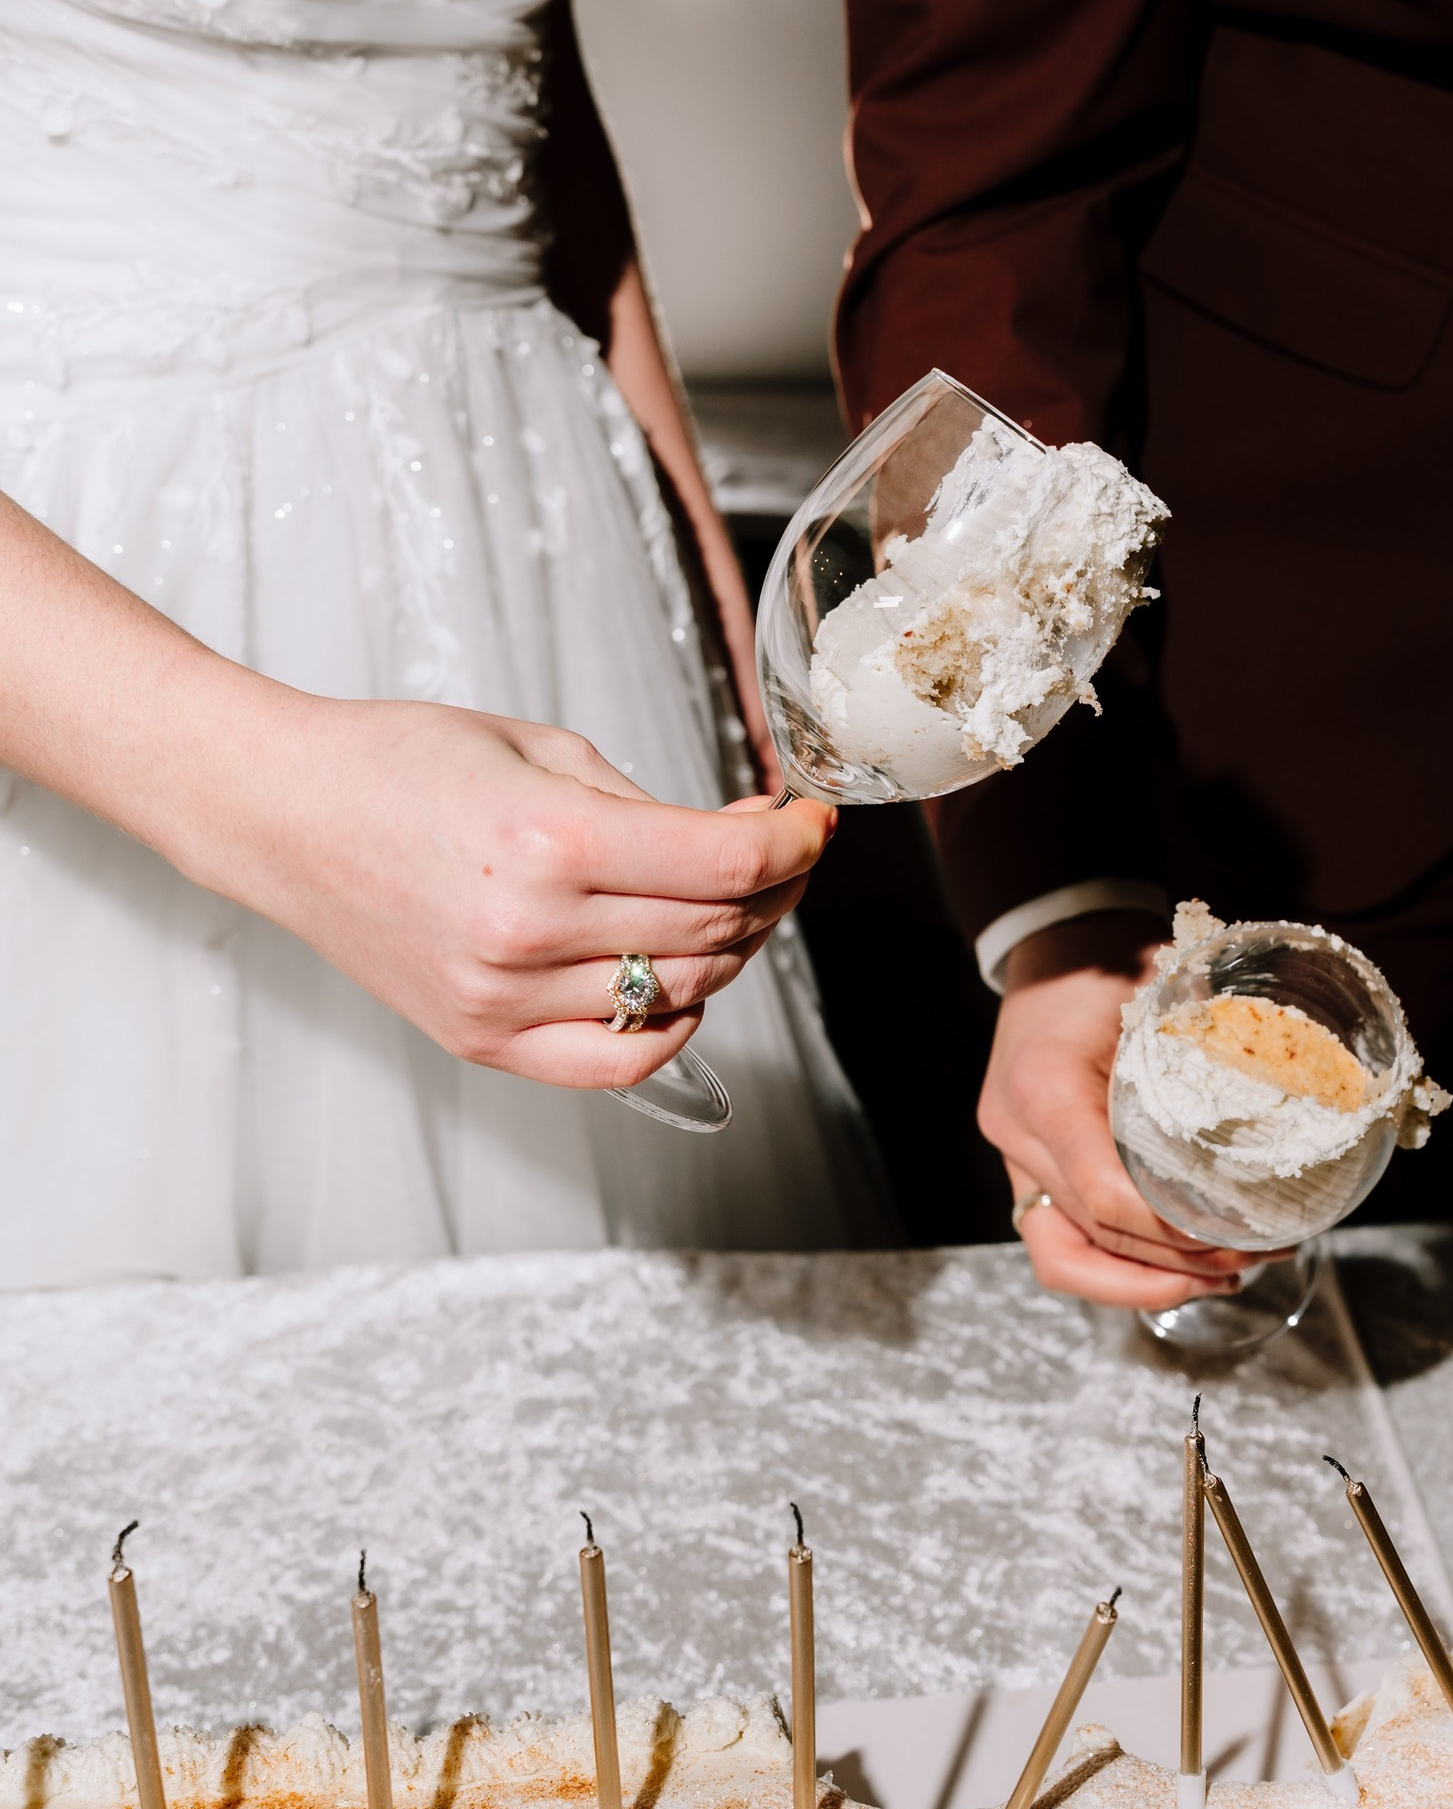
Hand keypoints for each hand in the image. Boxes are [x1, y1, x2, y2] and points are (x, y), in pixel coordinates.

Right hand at [160, 693, 829, 1090]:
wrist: (283, 816)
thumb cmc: (399, 764)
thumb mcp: (538, 746)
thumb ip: (647, 803)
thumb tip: (747, 837)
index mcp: (551, 840)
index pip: (729, 862)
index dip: (796, 842)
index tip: (813, 822)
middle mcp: (532, 931)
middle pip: (718, 930)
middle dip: (773, 887)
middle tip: (777, 854)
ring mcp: (507, 998)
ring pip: (683, 992)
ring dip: (731, 948)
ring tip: (727, 904)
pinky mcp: (485, 1042)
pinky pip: (621, 1061)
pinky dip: (674, 1026)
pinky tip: (680, 984)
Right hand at [982, 912, 1283, 1306]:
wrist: (1053, 948)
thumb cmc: (1105, 960)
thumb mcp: (1159, 980)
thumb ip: (1205, 1029)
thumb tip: (1288, 1072)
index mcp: (1044, 1086)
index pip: (1103, 1192)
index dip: (1169, 1229)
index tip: (1235, 1233)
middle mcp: (1018, 1133)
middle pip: (1094, 1232)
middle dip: (1177, 1262)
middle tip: (1255, 1254)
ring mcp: (1016, 1158)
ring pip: (1065, 1257)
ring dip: (1143, 1284)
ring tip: (1221, 1278)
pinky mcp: (1029, 1171)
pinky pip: (1061, 1244)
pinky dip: (1118, 1271)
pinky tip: (1180, 1273)